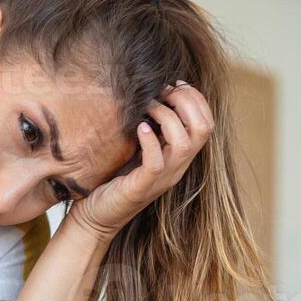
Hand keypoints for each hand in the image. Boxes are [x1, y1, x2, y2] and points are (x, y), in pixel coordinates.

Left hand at [66, 82, 214, 239]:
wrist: (93, 216)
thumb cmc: (112, 178)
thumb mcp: (136, 147)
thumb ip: (149, 126)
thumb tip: (150, 92)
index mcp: (178, 155)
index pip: (206, 123)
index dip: (196, 98)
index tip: (175, 83)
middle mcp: (176, 167)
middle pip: (203, 129)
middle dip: (187, 102)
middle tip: (163, 91)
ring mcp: (161, 178)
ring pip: (184, 144)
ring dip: (167, 117)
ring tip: (148, 107)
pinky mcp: (141, 188)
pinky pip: (156, 163)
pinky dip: (150, 141)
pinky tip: (139, 128)